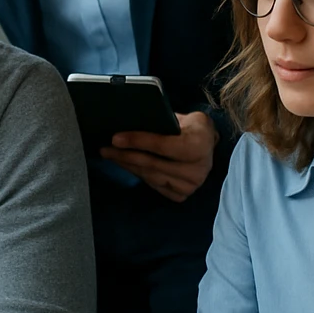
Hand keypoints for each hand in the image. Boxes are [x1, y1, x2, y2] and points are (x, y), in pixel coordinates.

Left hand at [101, 111, 217, 201]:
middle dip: (125, 155)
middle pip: (152, 163)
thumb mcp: (182, 117)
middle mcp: (198, 169)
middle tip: (105, 149)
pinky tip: (126, 165)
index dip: (138, 141)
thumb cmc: (191, 127)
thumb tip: (129, 122)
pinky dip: (138, 174)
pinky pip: (153, 184)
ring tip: (110, 156)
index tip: (115, 139)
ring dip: (127, 165)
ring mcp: (190, 185)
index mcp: (199, 144)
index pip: (162, 145)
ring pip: (150, 176)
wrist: (207, 145)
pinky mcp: (182, 195)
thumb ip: (162, 122)